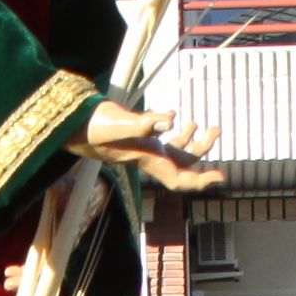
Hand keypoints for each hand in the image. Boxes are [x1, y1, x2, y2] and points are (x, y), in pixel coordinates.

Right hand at [74, 100, 228, 193]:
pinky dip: (172, 127)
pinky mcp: (138, 136)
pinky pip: (162, 138)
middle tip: (216, 128)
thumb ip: (141, 123)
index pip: (179, 179)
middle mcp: (149, 157)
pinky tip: (172, 114)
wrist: (74, 125)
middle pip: (184, 164)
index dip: (201, 182)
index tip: (221, 176)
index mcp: (148, 159)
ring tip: (201, 123)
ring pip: (175, 151)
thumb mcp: (116, 123)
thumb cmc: (93, 127)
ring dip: (192, 140)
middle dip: (203, 150)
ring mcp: (145, 147)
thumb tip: (169, 120)